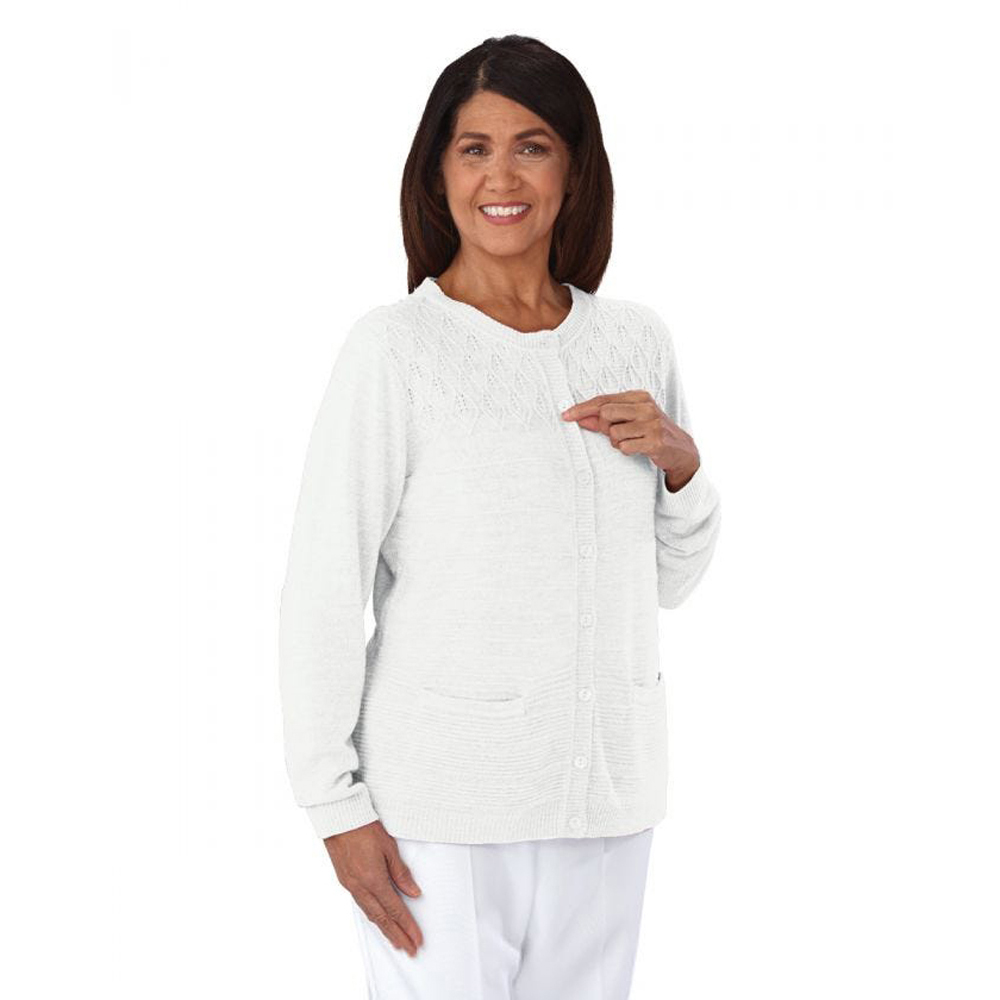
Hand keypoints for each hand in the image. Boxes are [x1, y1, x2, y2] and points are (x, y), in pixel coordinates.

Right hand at [324, 820, 423, 956]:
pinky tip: (378, 920)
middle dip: (397, 936)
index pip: (395, 910)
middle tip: (410, 949)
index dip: (407, 927)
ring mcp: (351, 886)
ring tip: (396, 941)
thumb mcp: (389, 847)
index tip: (417, 940)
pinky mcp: (345, 881)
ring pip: (371, 914)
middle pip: (383, 919)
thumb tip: (414, 893)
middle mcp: (361, 887)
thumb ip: (401, 873)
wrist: (338, 818)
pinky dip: (373, 916)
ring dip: (385, 929)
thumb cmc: (364, 828)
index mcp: (374, 880)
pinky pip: (361, 905)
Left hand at [562, 390, 699, 490]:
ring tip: (631, 442)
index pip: (603, 399)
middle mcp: (646, 407)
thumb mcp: (629, 420)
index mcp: (639, 396)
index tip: (566, 415)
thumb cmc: (649, 431)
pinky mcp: (655, 441)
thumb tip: (578, 417)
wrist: (680, 449)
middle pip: (605, 413)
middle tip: (615, 434)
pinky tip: (638, 449)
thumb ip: (604, 418)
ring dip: (617, 442)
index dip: (582, 408)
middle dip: (604, 427)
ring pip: (614, 433)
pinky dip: (627, 451)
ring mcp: (652, 424)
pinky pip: (625, 447)